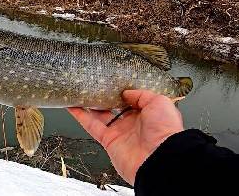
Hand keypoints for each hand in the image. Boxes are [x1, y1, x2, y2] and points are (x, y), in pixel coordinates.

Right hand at [68, 90, 183, 184]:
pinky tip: (72, 106)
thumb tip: (126, 92)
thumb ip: (141, 94)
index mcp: (148, 114)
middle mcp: (133, 124)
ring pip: (100, 115)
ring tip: (80, 91)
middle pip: (114, 107)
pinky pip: (91, 126)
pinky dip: (80, 116)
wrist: (160, 158)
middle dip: (105, 97)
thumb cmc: (165, 131)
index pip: (132, 100)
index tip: (113, 80)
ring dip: (89, 104)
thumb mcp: (159, 101)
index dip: (123, 91)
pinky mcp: (108, 141)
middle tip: (94, 84)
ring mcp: (120, 132)